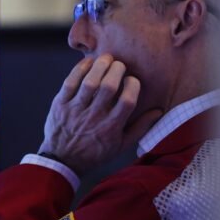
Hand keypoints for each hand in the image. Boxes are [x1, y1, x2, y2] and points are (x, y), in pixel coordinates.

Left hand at [38, 54, 162, 176]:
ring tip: (106, 58)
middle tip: (119, 65)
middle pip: (109, 86)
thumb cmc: (96, 152)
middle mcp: (94, 117)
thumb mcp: (121, 145)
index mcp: (111, 127)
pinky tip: (88, 63)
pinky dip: (80, 69)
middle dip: (117, 70)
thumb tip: (158, 111)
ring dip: (100, 66)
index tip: (132, 80)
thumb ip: (140, 128)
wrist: (63, 160)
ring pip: (90, 82)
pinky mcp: (61, 105)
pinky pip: (70, 82)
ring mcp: (76, 110)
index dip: (132, 85)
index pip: (127, 101)